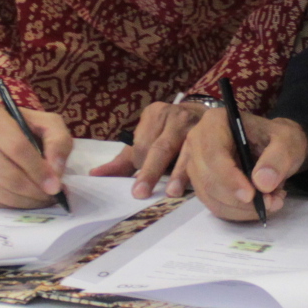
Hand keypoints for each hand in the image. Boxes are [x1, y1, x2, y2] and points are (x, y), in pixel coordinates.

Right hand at [0, 99, 72, 208]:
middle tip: (53, 196)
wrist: (2, 136)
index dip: (38, 170)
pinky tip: (27, 199)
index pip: (16, 147)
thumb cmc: (27, 128)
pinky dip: (13, 205)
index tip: (56, 185)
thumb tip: (55, 171)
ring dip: (26, 201)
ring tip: (44, 198)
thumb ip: (59, 142)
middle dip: (34, 190)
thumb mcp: (49, 124)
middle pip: (7, 174)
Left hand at [96, 98, 215, 196]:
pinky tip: (195, 184)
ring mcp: (195, 122)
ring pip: (183, 150)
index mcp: (154, 114)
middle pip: (160, 147)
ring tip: (172, 192)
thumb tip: (95, 175)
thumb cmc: (170, 133)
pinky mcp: (212, 132)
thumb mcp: (147, 140)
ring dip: (177, 173)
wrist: (206, 115)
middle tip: (141, 192)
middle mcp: (173, 115)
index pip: (143, 143)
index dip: (142, 166)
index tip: (140, 187)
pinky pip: (203, 154)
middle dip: (150, 171)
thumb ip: (124, 160)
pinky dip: (197, 170)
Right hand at [179, 109, 307, 221]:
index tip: (251, 195)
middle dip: (238, 199)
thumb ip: (278, 159)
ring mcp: (195, 163)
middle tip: (271, 202)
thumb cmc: (278, 139)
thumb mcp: (288, 142)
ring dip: (241, 208)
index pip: (213, 154)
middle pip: (208, 179)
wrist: (274, 146)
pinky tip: (256, 206)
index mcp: (215, 121)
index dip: (229, 178)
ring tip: (271, 201)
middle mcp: (198, 141)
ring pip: (210, 196)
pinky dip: (237, 212)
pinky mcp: (200, 183)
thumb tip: (262, 183)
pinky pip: (213, 205)